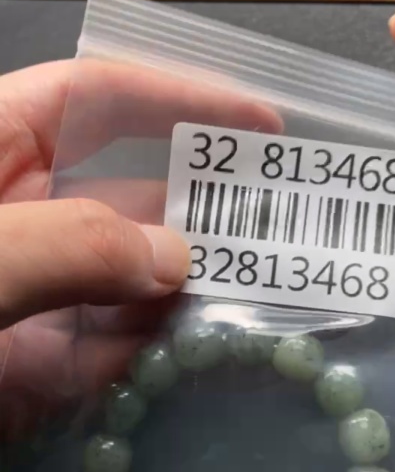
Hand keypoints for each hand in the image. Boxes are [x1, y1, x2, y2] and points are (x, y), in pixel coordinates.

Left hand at [0, 59, 280, 439]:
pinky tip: (209, 350)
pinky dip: (156, 353)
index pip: (96, 98)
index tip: (261, 123)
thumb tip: (178, 256)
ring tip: (275, 291)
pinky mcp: (29, 373)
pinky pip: (109, 354)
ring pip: (130, 281)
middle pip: (130, 193)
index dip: (180, 98)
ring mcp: (27, 298)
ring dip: (193, 286)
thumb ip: (67, 247)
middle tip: (290, 222)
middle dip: (205, 203)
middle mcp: (17, 215)